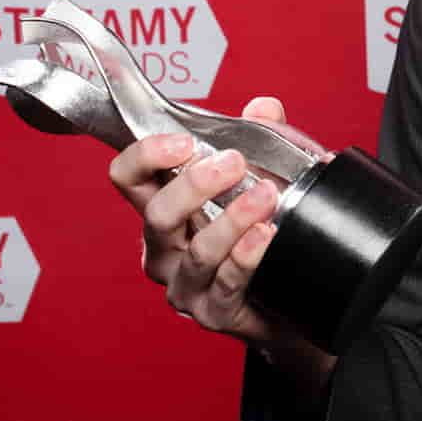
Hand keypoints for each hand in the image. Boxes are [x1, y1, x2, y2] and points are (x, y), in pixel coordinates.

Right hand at [108, 95, 293, 346]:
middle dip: (194, 185)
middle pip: (157, 214)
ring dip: (232, 220)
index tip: (184, 141)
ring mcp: (186, 284)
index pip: (129, 178)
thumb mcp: (269, 175)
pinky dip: (246, 257)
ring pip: (196, 252)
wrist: (292, 295)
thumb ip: (266, 139)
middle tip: (234, 162)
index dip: (145, 155)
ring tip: (266, 195)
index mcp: (165, 208)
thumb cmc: (267, 230)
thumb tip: (264, 108)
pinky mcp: (215, 312)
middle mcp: (165, 248)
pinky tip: (265, 236)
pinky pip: (226, 283)